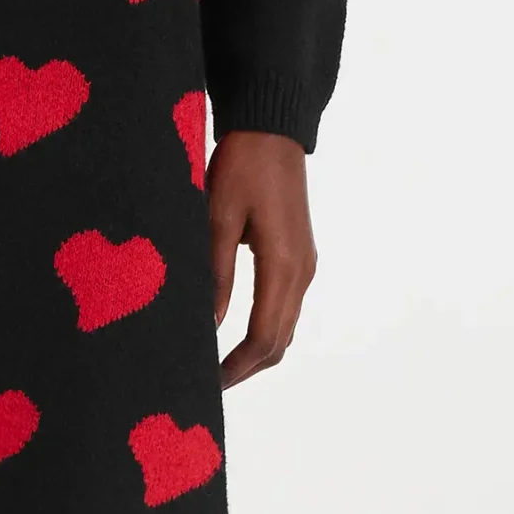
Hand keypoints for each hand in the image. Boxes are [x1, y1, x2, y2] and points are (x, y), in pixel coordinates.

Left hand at [207, 130, 316, 386]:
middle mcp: (302, 271)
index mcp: (284, 265)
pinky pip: (284, 308)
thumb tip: (209, 325)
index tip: (208, 384)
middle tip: (208, 384)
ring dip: (256, 353)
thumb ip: (215, 274)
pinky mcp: (299, 256)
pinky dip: (263, 331)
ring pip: (284, 328)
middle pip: (280, 342)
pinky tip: (234, 334)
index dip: (237, 367)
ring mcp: (305, 265)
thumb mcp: (216, 218)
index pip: (264, 337)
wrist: (273, 128)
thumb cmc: (242, 165)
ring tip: (217, 366)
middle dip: (246, 369)